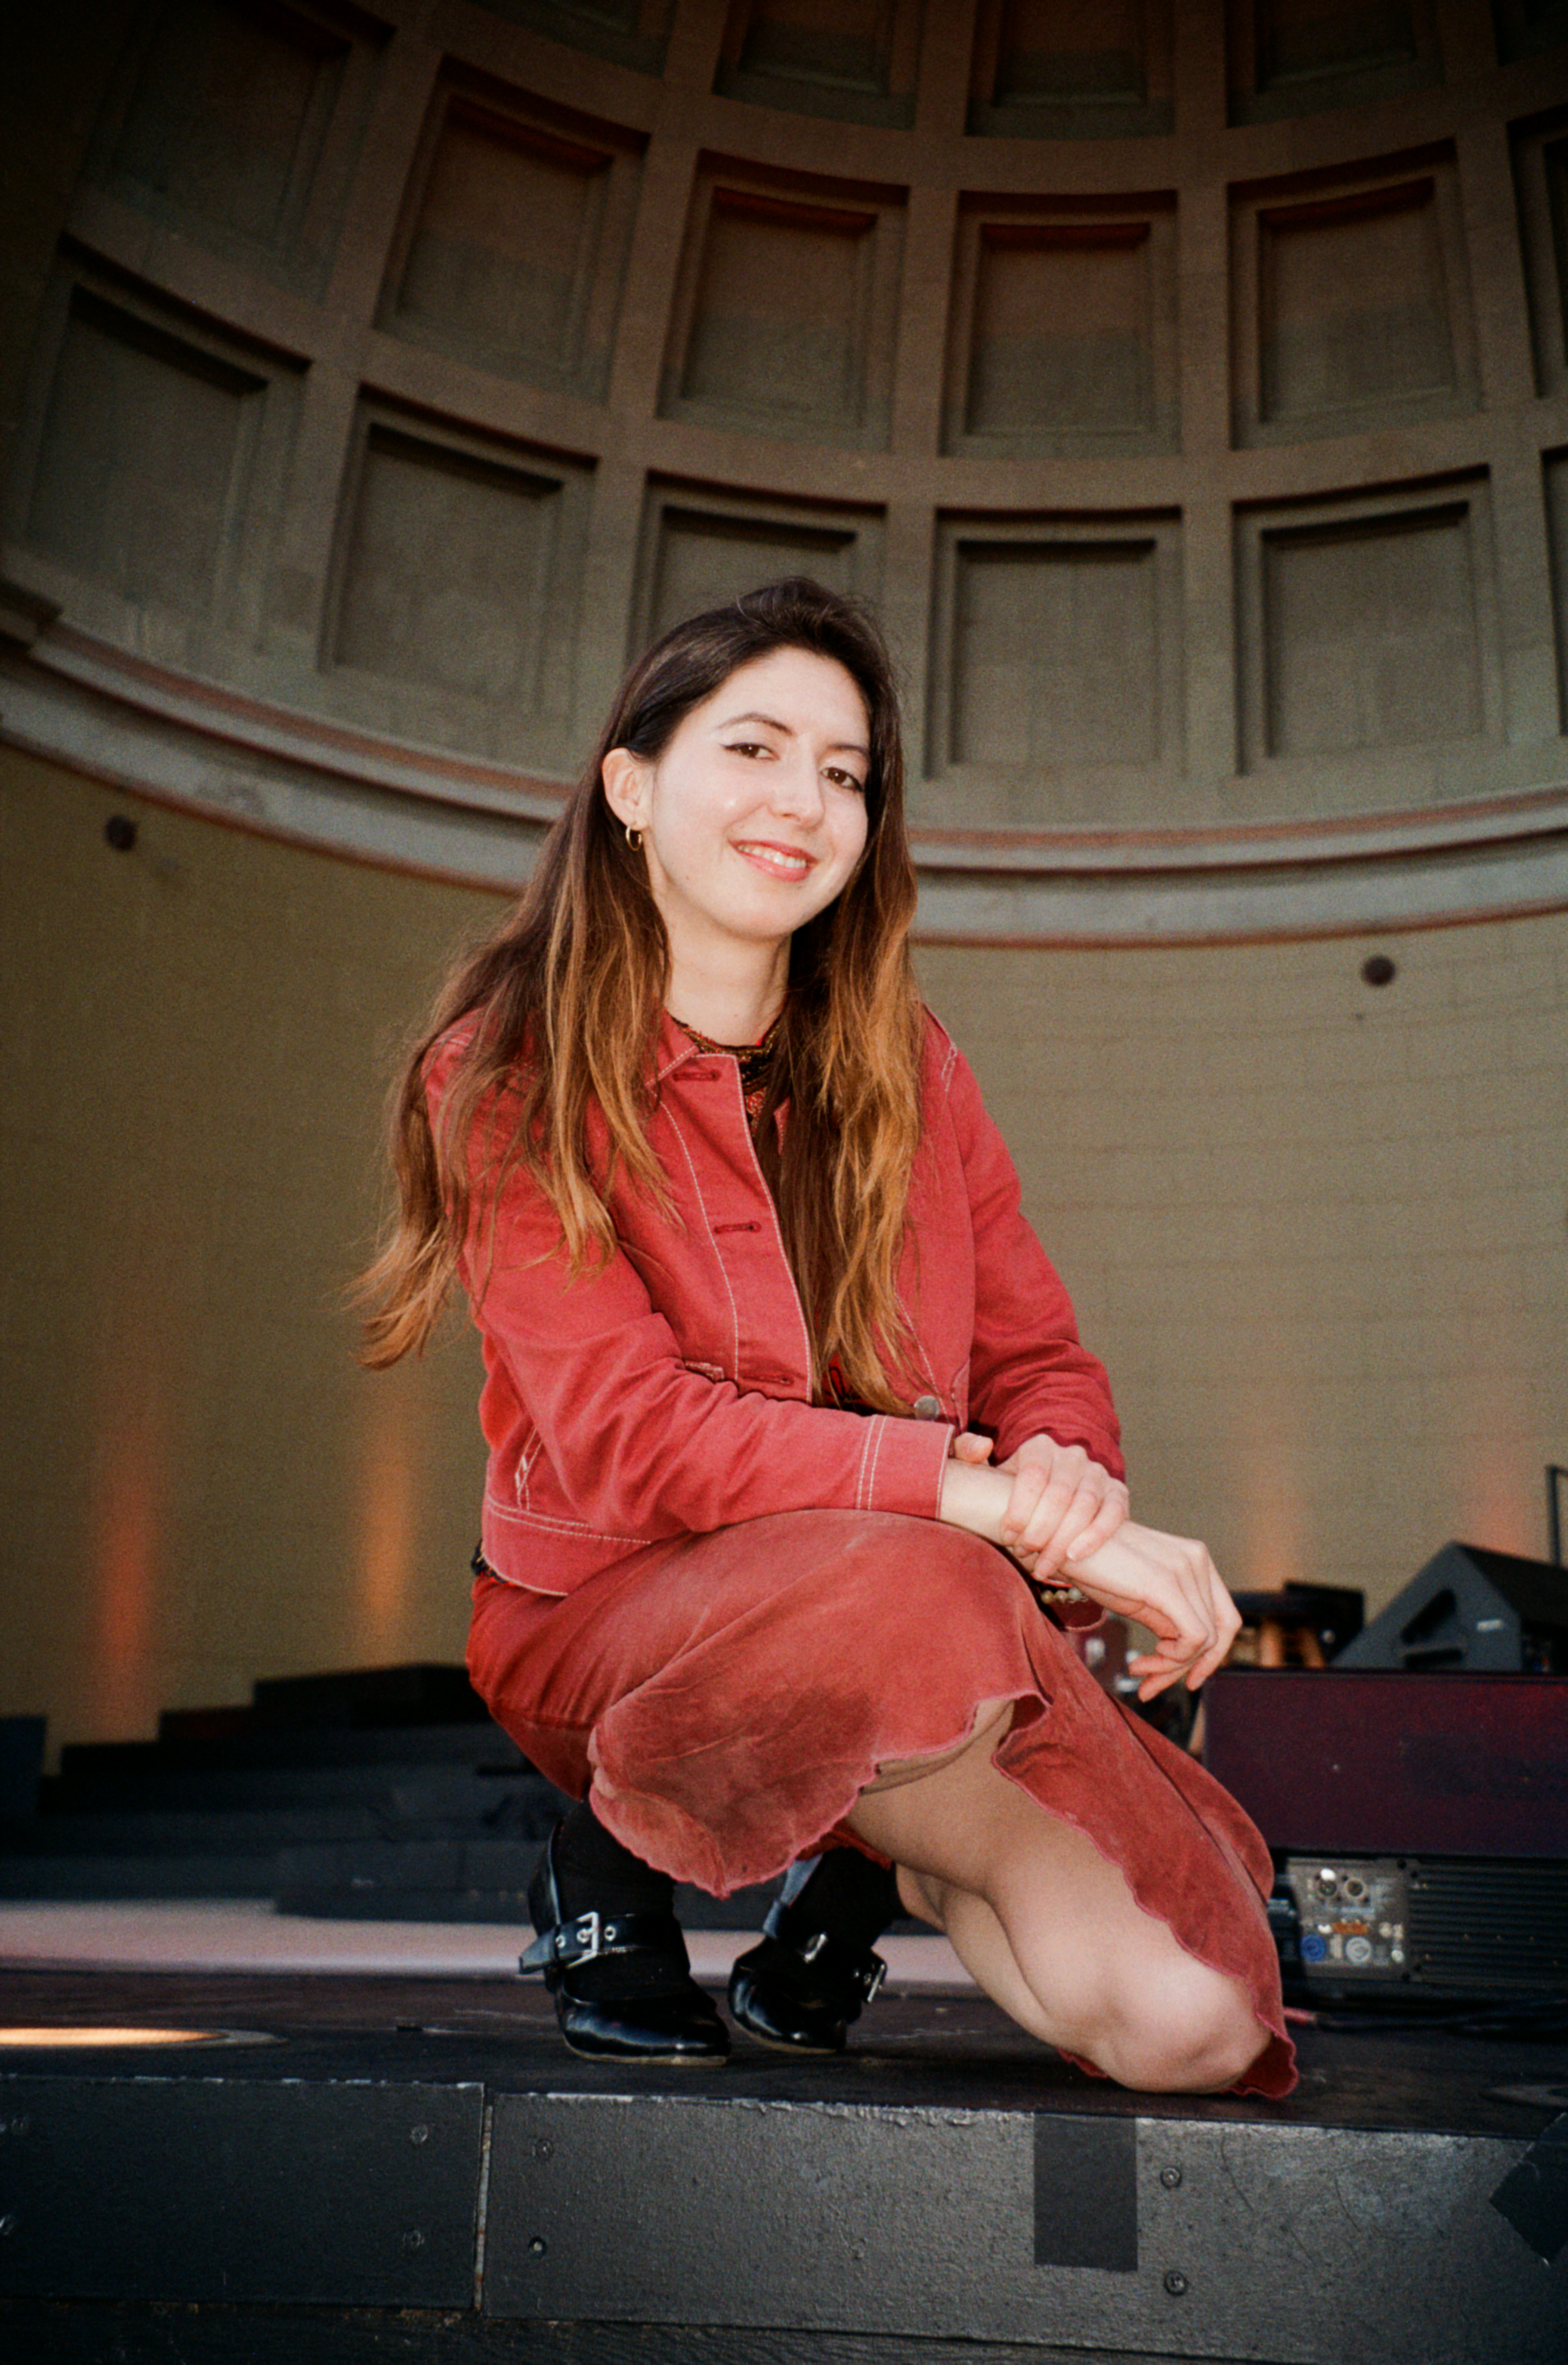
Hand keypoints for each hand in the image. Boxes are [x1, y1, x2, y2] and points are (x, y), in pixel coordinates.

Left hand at [950, 1431, 1128, 1579]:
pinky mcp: (1117, 1493)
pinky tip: (1075, 1556)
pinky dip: (1095, 1536)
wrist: (1051, 1502)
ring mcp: (1097, 1473)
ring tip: (1044, 1566)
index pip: (1032, 1475)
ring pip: (1084, 1505)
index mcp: (1039, 1447)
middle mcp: (1071, 1455)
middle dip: (1039, 1530)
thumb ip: (968, 1453)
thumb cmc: (1013, 1493)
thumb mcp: (988, 1473)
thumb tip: (982, 1446)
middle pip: (1059, 1494)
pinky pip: (1112, 1513)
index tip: (1007, 1536)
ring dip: (1062, 1540)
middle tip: (1024, 1554)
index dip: (1020, 1510)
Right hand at [1060, 1522, 1240, 1699]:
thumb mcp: (1141, 1596)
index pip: (1225, 1618)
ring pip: (1205, 1641)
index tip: (1189, 1681)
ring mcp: (1186, 1569)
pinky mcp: (1167, 1584)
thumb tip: (1185, 1655)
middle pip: (1217, 1633)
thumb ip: (1169, 1618)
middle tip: (1150, 1686)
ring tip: (1139, 1671)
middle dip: (1186, 1668)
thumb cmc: (1096, 1567)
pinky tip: (1143, 1661)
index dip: (1213, 1656)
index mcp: (1197, 1559)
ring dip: (1171, 1667)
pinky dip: (1174, 1660)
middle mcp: (1199, 1560)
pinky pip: (1194, 1638)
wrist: (1061, 1540)